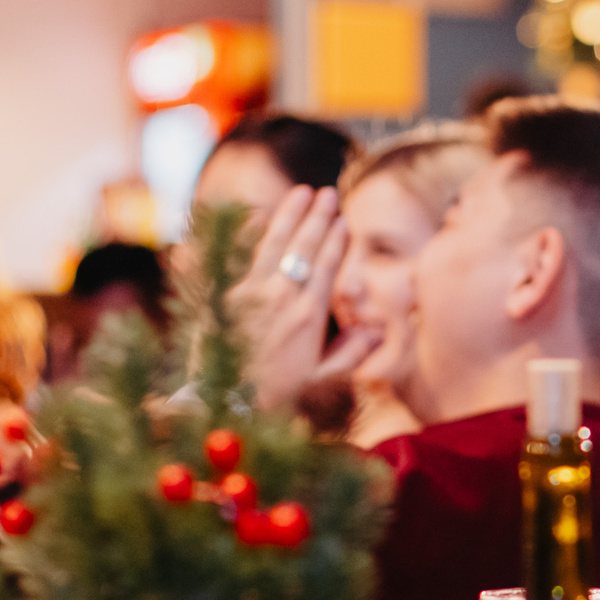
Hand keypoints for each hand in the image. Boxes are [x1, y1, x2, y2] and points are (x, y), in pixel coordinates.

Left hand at [239, 186, 381, 416]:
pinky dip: (250, 232)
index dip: (336, 241)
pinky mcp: (224, 296)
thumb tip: (377, 332)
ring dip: (288, 215)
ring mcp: (250, 293)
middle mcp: (280, 298)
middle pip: (303, 248)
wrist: (222, 406)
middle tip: (328, 193)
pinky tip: (257, 215)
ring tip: (300, 193)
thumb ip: (350, 355)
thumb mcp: (320, 382)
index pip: (326, 267)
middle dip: (317, 218)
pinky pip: (241, 255)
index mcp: (308, 316)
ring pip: (273, 243)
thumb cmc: (275, 400)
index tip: (344, 221)